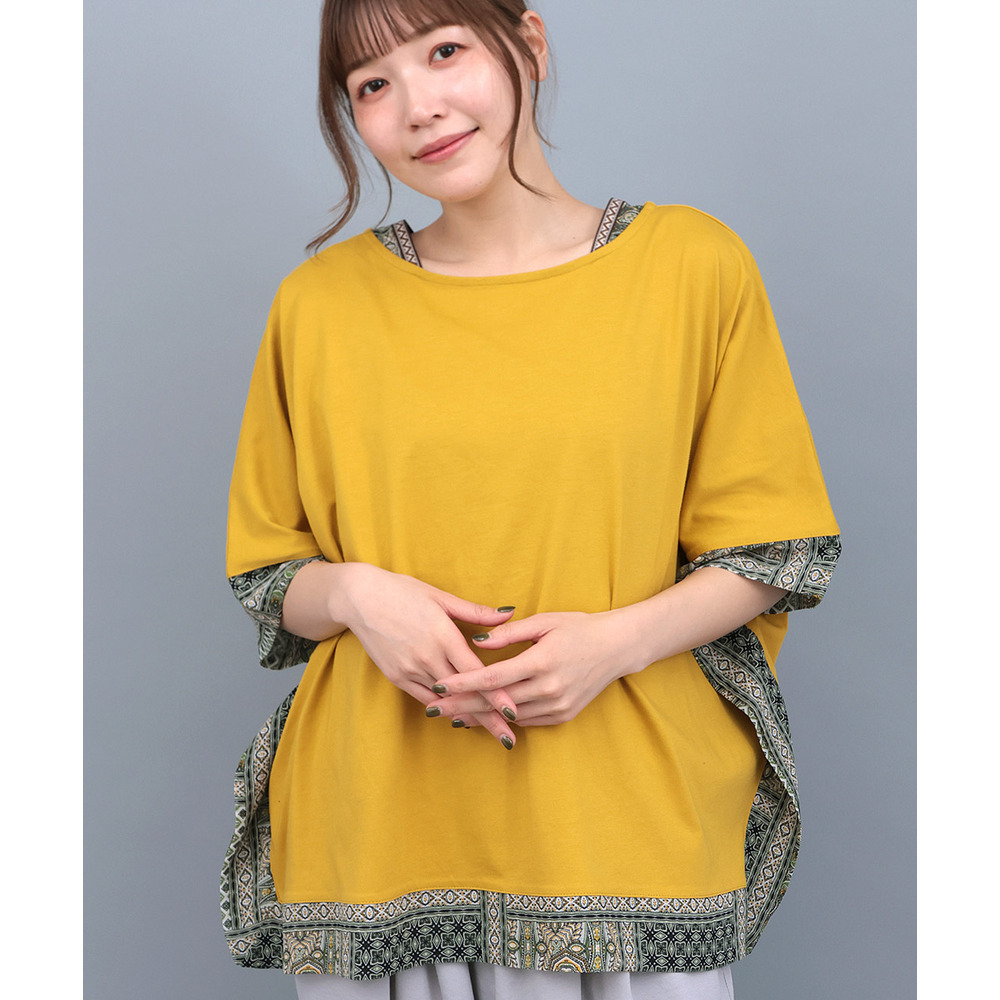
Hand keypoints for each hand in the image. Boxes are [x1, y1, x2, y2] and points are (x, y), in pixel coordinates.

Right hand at [340, 564, 520, 745]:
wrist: (360, 598)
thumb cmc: (403, 592)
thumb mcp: (441, 597)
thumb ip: (476, 611)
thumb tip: (510, 613)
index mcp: (444, 636)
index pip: (476, 672)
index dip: (496, 694)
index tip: (513, 712)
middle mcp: (428, 657)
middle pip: (464, 693)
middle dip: (488, 716)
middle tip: (509, 738)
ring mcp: (411, 669)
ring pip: (444, 700)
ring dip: (467, 715)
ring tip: (489, 732)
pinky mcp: (396, 677)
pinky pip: (424, 698)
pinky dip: (442, 708)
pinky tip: (458, 717)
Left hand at [425, 610, 644, 725]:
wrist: (617, 648)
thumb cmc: (578, 628)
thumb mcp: (544, 622)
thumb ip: (508, 633)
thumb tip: (476, 641)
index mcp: (542, 661)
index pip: (493, 678)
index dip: (463, 683)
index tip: (438, 685)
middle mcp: (549, 688)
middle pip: (496, 702)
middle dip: (462, 706)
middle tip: (433, 709)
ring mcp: (558, 705)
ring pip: (509, 716)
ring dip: (479, 717)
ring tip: (451, 715)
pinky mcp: (563, 715)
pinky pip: (527, 721)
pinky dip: (504, 719)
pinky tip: (483, 717)